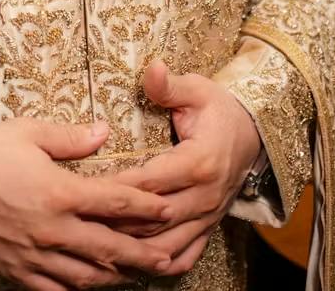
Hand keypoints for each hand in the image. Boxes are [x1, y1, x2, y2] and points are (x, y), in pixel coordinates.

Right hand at [0, 117, 177, 290]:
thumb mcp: (28, 133)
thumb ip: (71, 137)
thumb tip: (104, 132)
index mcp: (59, 192)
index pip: (114, 202)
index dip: (146, 207)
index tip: (168, 208)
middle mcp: (53, 229)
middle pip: (110, 247)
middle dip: (144, 255)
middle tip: (170, 259)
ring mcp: (35, 256)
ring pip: (87, 276)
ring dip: (116, 277)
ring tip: (138, 276)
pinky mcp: (17, 272)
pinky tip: (92, 287)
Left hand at [105, 63, 261, 277]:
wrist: (253, 133)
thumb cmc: (218, 109)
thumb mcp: (197, 89)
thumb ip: (170, 85)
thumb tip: (152, 68)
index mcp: (200, 162)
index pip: (150, 181)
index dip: (118, 186)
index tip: (86, 188)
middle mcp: (205, 196)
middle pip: (155, 218)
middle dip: (119, 222)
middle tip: (82, 221)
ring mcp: (209, 216)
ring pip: (167, 242)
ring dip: (136, 248)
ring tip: (101, 247)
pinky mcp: (209, 227)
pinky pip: (187, 255)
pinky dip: (162, 264)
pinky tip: (138, 266)